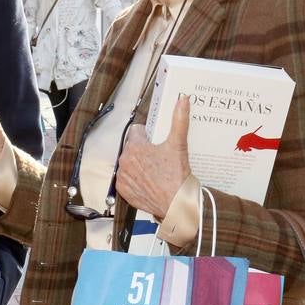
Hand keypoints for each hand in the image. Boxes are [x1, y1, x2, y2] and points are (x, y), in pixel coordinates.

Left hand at [115, 96, 191, 218]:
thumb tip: (182, 100)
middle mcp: (124, 161)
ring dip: (138, 165)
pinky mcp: (123, 190)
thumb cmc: (176, 176)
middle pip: (133, 147)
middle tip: (159, 158)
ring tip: (155, 171)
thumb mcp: (178, 144)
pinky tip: (148, 181)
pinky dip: (135, 180)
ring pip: (129, 163)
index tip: (156, 142)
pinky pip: (126, 180)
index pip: (136, 131)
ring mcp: (122, 177)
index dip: (148, 135)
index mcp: (134, 147)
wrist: (177, 204)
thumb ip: (179, 119)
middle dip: (144, 150)